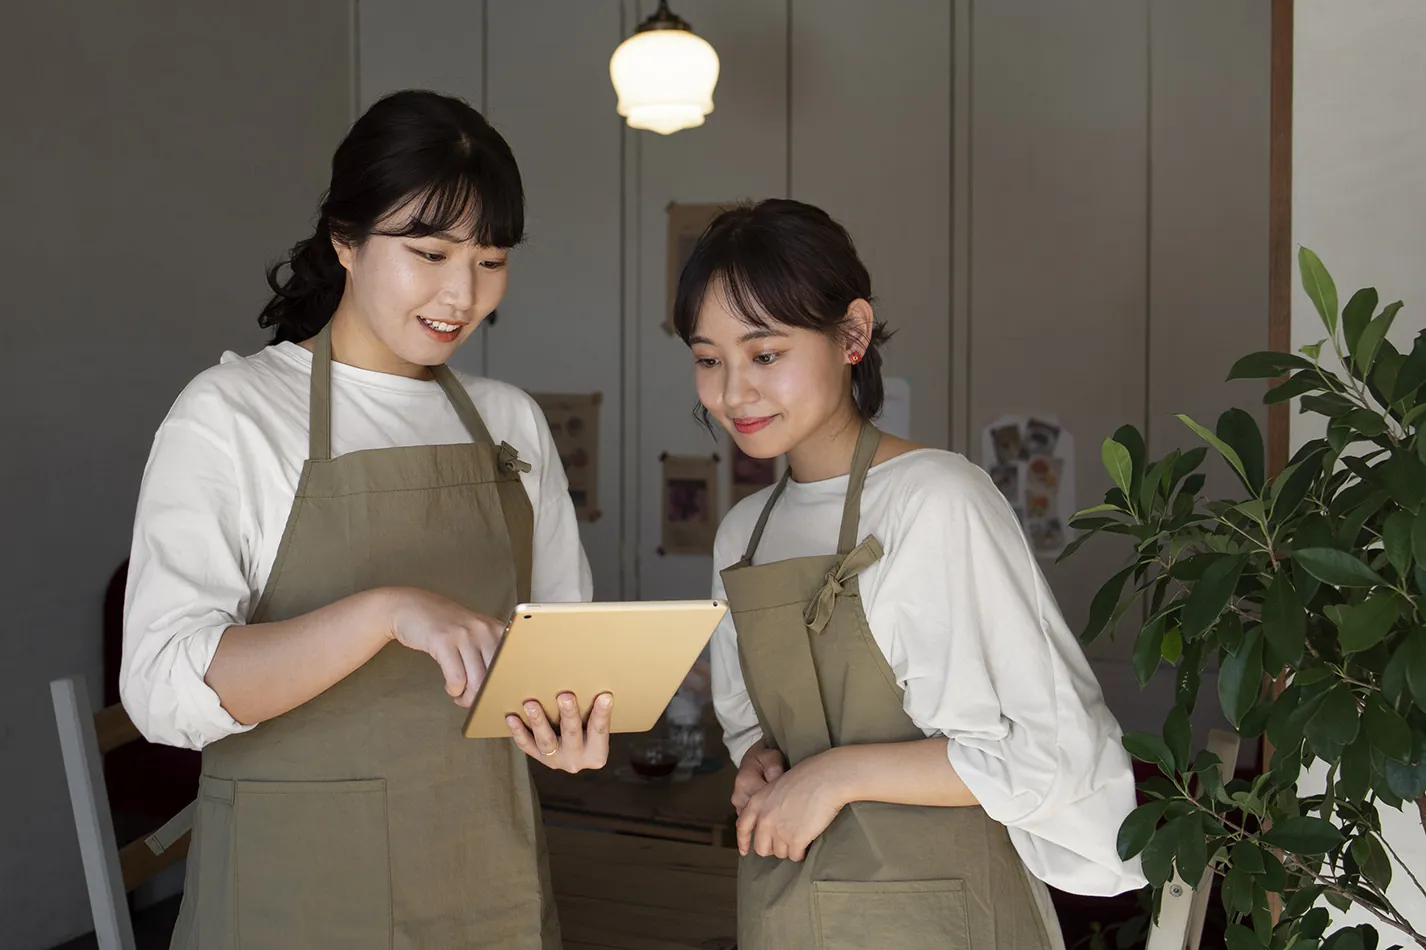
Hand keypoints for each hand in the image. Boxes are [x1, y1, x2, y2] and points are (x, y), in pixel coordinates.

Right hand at [384, 588, 504, 706]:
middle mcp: (484, 630)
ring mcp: (464, 634)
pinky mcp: (443, 641)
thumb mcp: (475, 633)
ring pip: (477, 682)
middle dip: (483, 696)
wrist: (412, 607)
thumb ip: (489, 653)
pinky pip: (456, 678)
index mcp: (496, 629)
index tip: (496, 695)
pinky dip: (454, 689)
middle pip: (495, 677)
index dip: (505, 685)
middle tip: (472, 699)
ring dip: (467, 696)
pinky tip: (451, 686)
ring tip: (460, 694)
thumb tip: (501, 686)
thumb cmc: (445, 625)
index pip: (512, 664)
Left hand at [507, 691, 612, 772]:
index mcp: (596, 753)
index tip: (605, 696)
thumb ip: (598, 711)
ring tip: (531, 704)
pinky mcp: (539, 757)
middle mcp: (576, 760)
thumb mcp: (597, 726)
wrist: (576, 755)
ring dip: (538, 721)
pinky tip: (512, 717)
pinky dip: (518, 732)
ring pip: (546, 741)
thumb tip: (601, 684)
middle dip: (568, 715)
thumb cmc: (590, 729)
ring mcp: (556, 760)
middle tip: (565, 696)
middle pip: (572, 734)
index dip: (602, 714)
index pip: (599, 731)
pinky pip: (526, 745)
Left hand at [736, 751, 845, 861]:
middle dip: (773, 847)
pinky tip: (808, 841)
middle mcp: (764, 819)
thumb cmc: (808, 777)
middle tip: (787, 840)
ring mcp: (779, 831)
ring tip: (802, 834)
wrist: (826, 778)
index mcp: (757, 803)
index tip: (744, 851)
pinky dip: (802, 852)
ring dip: (791, 848)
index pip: (742, 827)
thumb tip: (770, 824)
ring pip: (781, 854)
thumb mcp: (777, 786)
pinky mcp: (796, 840)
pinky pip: (796, 856)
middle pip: (761, 848)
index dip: (743, 841)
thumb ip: (768, 806)